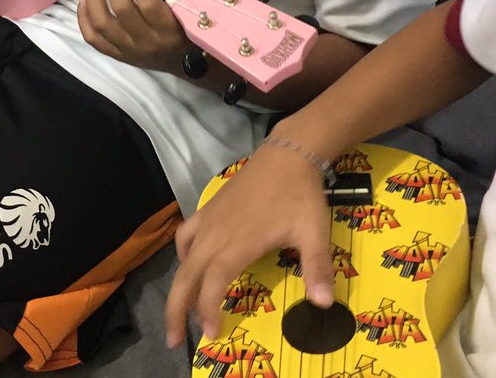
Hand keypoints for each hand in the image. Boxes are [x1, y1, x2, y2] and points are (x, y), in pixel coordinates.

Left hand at [77, 0, 214, 71]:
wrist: (188, 64)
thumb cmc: (194, 29)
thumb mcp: (203, 4)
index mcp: (169, 30)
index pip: (148, 3)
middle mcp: (147, 42)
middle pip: (122, 9)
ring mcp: (128, 50)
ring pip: (101, 22)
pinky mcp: (117, 55)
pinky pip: (92, 37)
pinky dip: (83, 16)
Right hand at [164, 140, 334, 347]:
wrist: (287, 154)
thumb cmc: (300, 195)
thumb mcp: (314, 233)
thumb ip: (317, 268)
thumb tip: (324, 305)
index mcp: (238, 244)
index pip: (213, 284)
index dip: (207, 310)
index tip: (210, 335)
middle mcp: (216, 235)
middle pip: (186, 277)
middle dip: (175, 310)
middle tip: (171, 340)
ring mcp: (210, 220)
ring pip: (183, 259)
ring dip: (178, 287)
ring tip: (180, 309)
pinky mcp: (209, 209)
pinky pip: (186, 236)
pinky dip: (182, 254)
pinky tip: (191, 263)